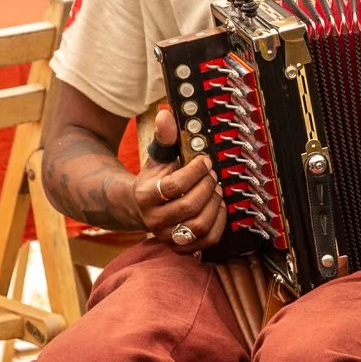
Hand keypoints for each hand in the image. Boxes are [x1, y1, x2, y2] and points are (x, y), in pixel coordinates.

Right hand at [135, 103, 223, 249]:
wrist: (142, 207)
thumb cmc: (155, 178)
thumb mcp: (157, 156)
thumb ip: (163, 136)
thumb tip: (165, 113)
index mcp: (145, 195)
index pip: (173, 187)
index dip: (195, 173)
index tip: (205, 161)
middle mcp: (153, 220)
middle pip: (188, 207)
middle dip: (207, 187)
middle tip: (213, 175)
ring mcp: (167, 236)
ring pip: (198, 226)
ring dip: (214, 205)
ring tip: (216, 190)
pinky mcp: (179, 248)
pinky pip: (206, 241)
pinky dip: (218, 223)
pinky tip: (218, 207)